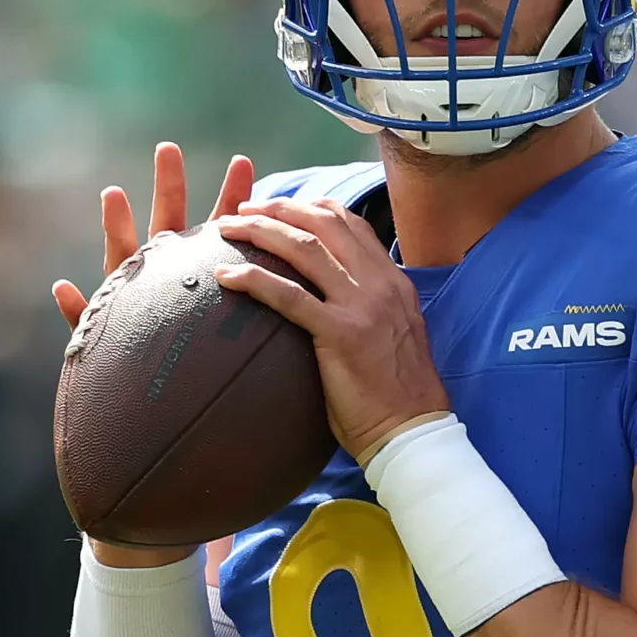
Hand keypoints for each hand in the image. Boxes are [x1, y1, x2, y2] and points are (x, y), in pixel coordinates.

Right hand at [54, 142, 254, 566]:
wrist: (171, 454)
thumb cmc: (212, 400)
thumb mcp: (241, 356)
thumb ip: (266, 324)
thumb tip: (310, 295)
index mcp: (201, 292)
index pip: (222, 241)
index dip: (235, 205)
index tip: (250, 168)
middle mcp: (164, 297)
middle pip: (168, 236)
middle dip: (168, 191)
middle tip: (169, 148)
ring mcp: (131, 318)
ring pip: (122, 269)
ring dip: (114, 230)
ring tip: (114, 191)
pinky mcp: (105, 350)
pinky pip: (86, 331)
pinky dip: (74, 310)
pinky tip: (63, 288)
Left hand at [216, 195, 451, 464]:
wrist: (412, 429)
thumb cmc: (397, 394)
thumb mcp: (394, 333)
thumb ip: (371, 306)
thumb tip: (336, 298)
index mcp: (393, 281)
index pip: (351, 224)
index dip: (310, 208)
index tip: (278, 208)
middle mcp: (380, 283)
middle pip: (323, 224)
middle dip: (279, 209)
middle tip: (244, 209)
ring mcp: (361, 306)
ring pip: (304, 249)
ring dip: (260, 231)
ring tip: (228, 228)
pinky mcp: (340, 333)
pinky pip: (289, 296)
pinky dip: (253, 279)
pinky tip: (225, 276)